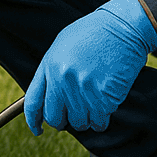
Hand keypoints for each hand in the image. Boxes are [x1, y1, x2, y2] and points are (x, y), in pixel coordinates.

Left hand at [24, 0, 156, 134]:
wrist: (123, 26)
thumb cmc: (94, 34)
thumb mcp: (62, 45)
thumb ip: (52, 71)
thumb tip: (47, 97)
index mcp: (50, 66)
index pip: (33, 103)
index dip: (34, 121)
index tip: (38, 129)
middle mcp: (63, 80)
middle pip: (56, 118)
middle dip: (64, 121)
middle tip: (74, 114)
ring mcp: (84, 90)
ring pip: (80, 123)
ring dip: (87, 119)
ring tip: (94, 102)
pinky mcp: (104, 97)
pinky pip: (100, 121)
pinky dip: (103, 118)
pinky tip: (107, 102)